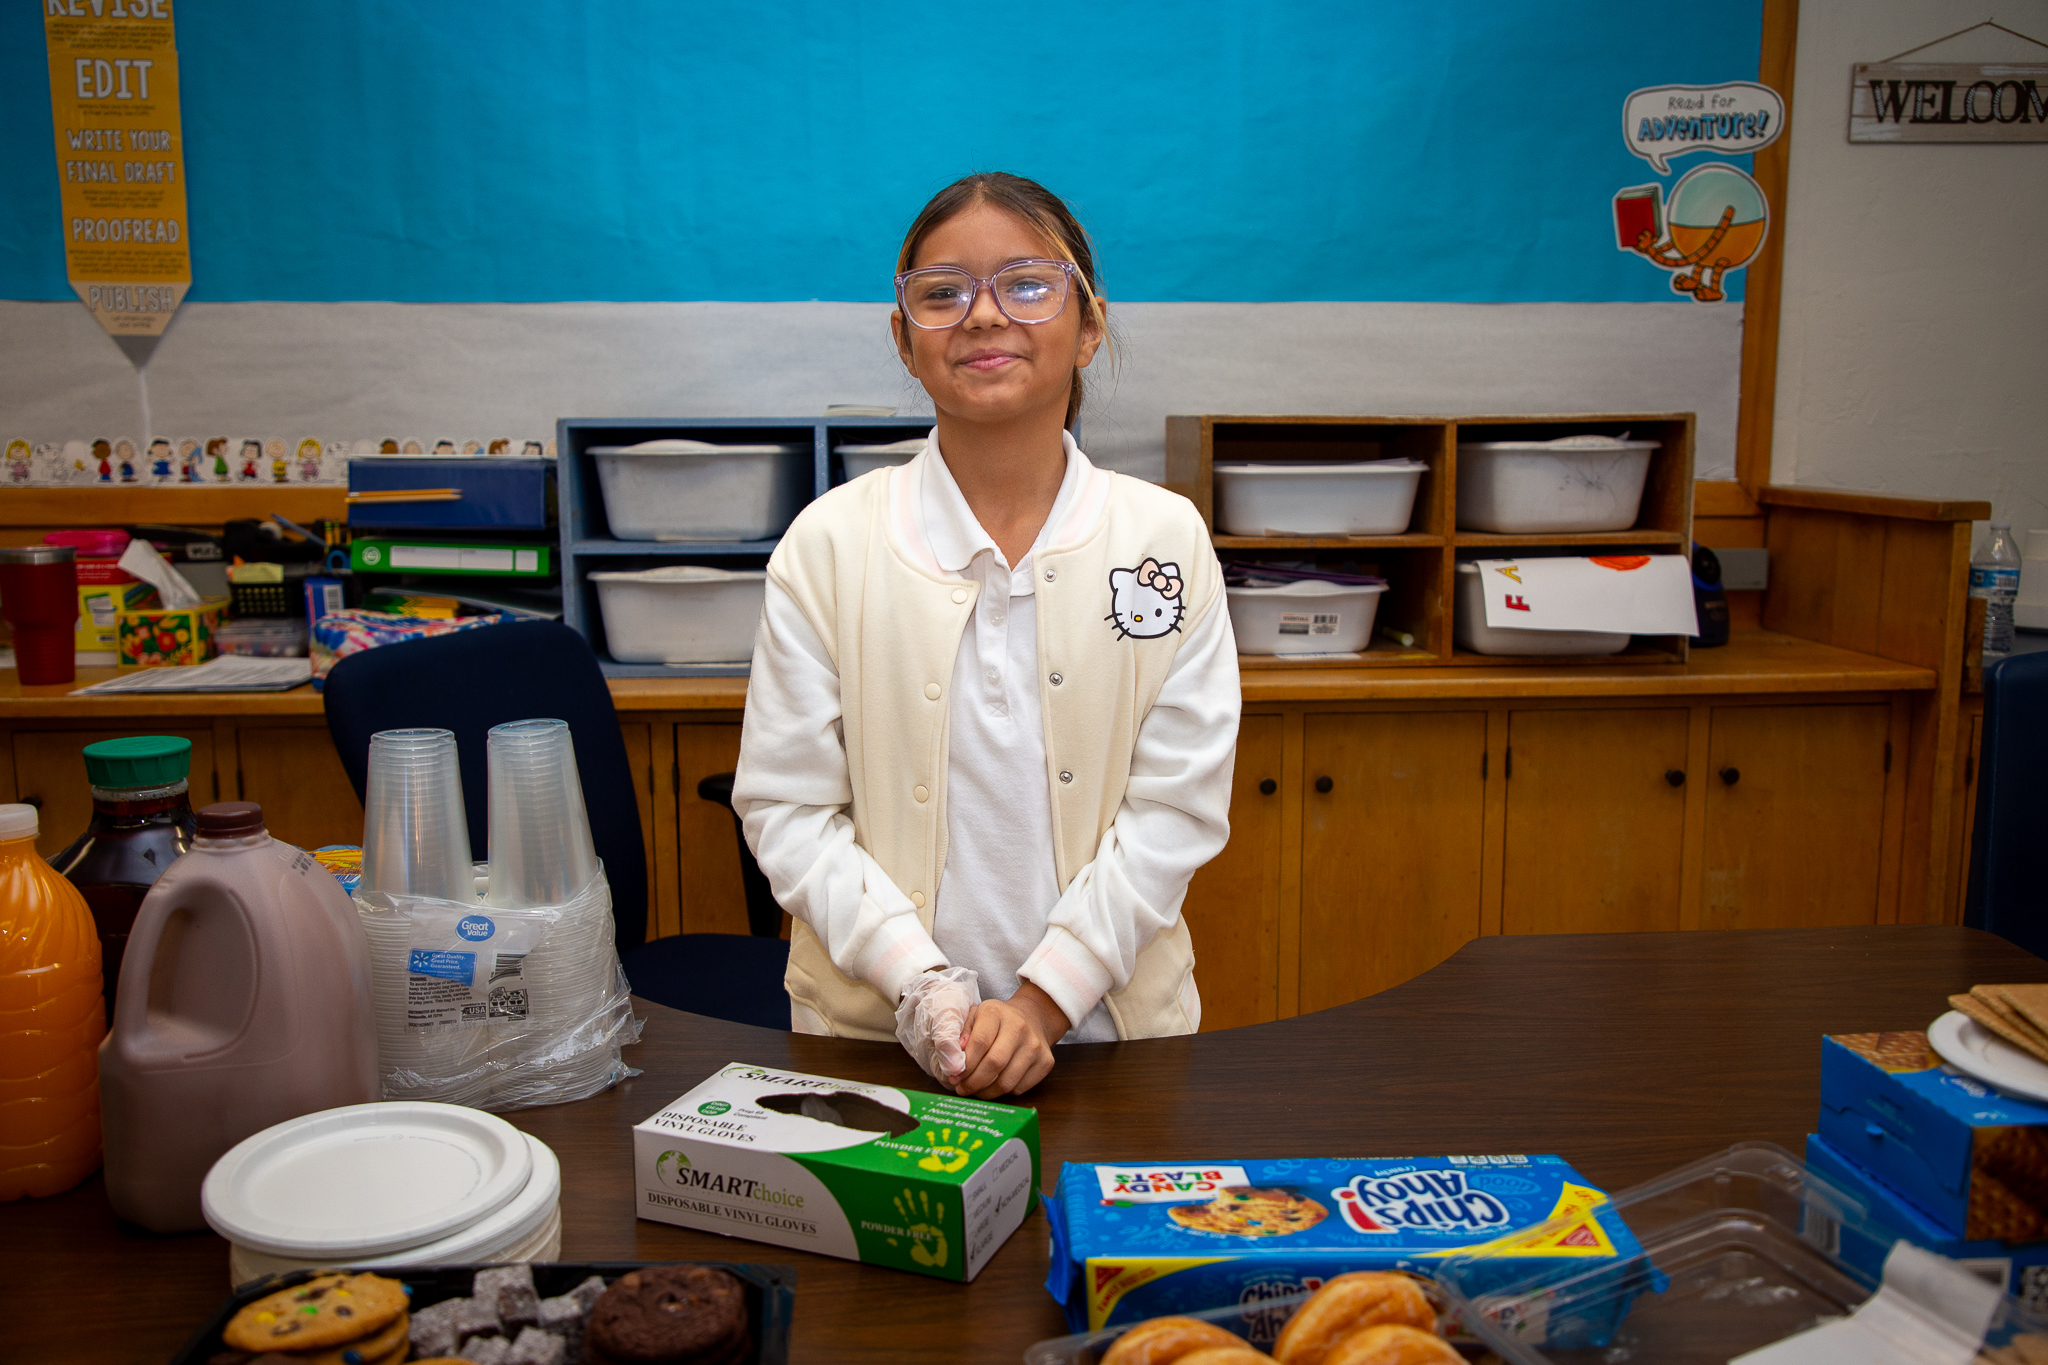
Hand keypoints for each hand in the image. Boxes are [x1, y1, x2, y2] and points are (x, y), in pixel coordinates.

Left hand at [954, 981, 1069, 1097]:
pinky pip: (1020, 1088)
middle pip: (994, 1064)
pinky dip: (1003, 1093)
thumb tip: (955, 1059)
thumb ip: (960, 1034)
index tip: (954, 1076)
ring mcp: (1035, 1046)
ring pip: (1007, 1081)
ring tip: (976, 1090)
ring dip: (987, 1092)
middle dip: (973, 1082)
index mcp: (996, 1012)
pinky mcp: (1046, 1062)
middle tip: (962, 1089)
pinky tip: (994, 1086)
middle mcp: (1019, 1027)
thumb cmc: (996, 1020)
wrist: (1031, 1017)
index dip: (965, 1065)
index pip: (979, 1043)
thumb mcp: (974, 1016)